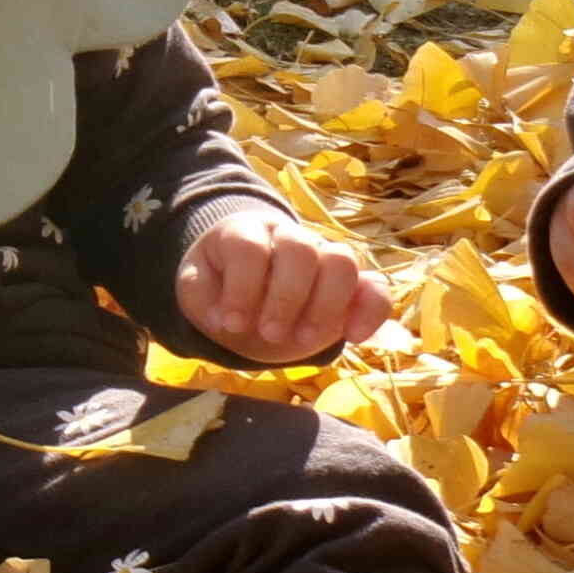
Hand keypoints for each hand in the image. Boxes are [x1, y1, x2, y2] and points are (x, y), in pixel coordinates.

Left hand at [179, 203, 389, 359]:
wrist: (252, 284)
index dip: (241, 286)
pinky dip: (371, 311)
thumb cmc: (223, 287)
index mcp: (248, 232)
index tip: (230, 324)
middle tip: (269, 334)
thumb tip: (225, 316)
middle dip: (286, 298)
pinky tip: (354, 337)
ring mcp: (325, 256)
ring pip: (342, 261)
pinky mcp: (351, 285)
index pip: (250, 247)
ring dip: (325, 305)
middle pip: (301, 250)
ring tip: (304, 340)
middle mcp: (291, 237)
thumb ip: (200, 295)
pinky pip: (376, 287)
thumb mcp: (198, 289)